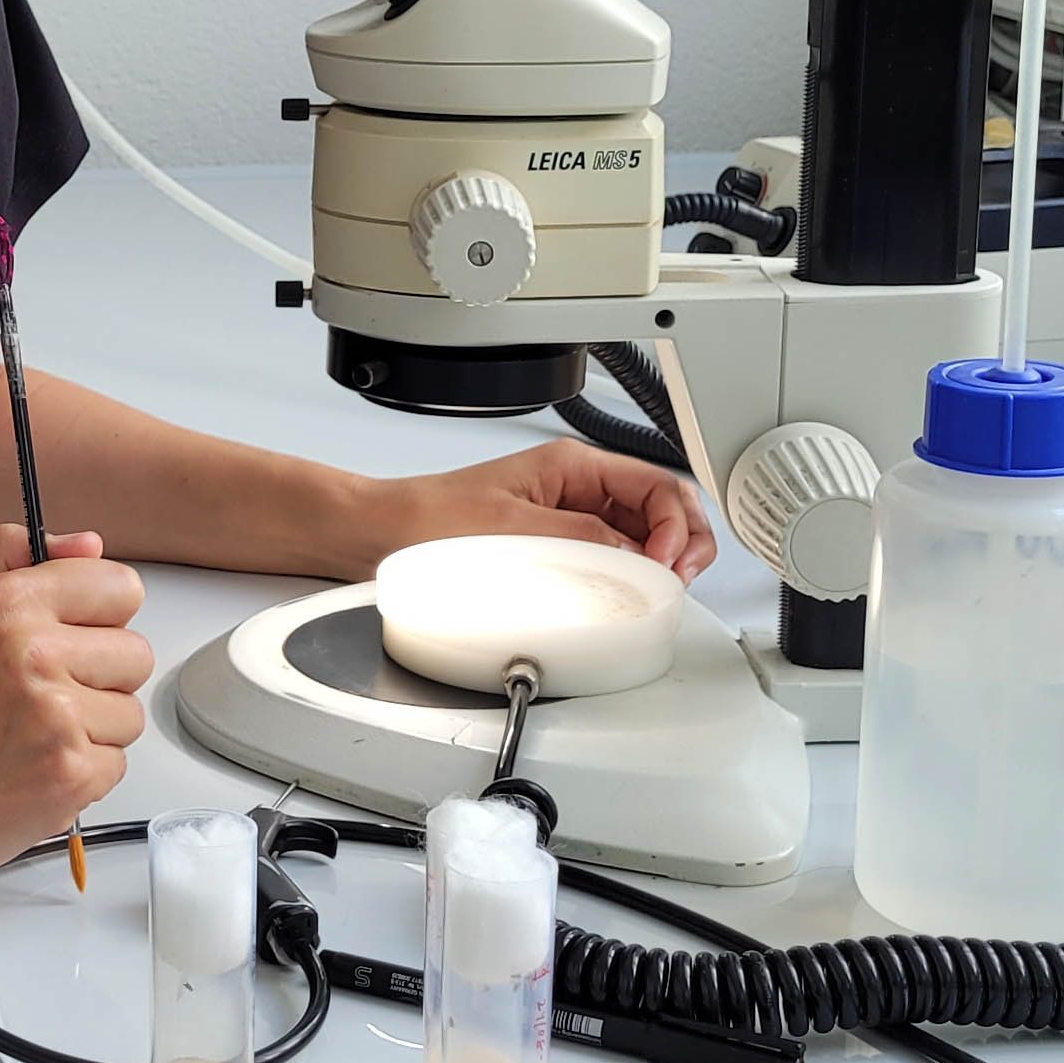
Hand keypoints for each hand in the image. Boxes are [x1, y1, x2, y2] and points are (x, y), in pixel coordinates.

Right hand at [0, 524, 152, 887]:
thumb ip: (18, 567)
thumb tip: (87, 544)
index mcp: (12, 604)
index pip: (120, 588)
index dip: (101, 618)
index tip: (74, 640)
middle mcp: (37, 653)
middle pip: (135, 655)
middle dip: (99, 680)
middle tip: (43, 700)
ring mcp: (58, 716)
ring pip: (128, 714)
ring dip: (93, 732)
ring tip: (36, 738)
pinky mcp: (71, 773)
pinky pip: (116, 765)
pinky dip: (82, 775)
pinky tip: (37, 770)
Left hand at [375, 442, 715, 580]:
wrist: (380, 536)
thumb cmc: (428, 520)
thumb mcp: (513, 529)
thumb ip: (581, 541)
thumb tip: (636, 559)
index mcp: (572, 466)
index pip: (658, 485)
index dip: (676, 525)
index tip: (667, 563)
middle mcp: (576, 488)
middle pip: (661, 510)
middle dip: (683, 543)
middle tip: (677, 580)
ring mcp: (568, 519)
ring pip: (642, 538)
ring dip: (660, 564)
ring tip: (656, 591)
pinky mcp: (554, 548)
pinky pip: (610, 560)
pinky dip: (630, 579)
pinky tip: (625, 596)